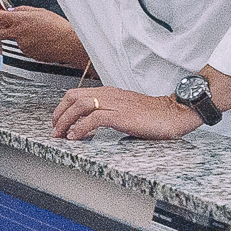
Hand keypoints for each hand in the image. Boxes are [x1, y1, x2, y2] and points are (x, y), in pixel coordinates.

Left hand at [0, 7, 89, 70]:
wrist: (68, 43)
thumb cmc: (59, 27)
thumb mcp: (41, 12)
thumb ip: (23, 10)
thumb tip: (12, 11)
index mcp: (21, 20)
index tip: (0, 16)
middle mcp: (18, 33)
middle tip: (5, 28)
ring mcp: (22, 45)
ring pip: (13, 40)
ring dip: (19, 37)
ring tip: (37, 33)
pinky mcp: (28, 54)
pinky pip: (24, 47)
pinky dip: (29, 44)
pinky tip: (41, 40)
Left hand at [52, 86, 202, 141]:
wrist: (175, 113)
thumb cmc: (153, 115)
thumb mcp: (124, 110)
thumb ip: (107, 113)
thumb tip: (88, 126)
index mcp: (108, 92)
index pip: (75, 94)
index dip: (62, 108)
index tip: (57, 122)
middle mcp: (108, 95)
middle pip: (72, 97)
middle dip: (58, 114)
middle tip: (55, 130)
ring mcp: (114, 104)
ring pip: (79, 106)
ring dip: (65, 121)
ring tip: (61, 135)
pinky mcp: (120, 115)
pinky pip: (93, 119)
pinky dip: (80, 128)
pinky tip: (76, 138)